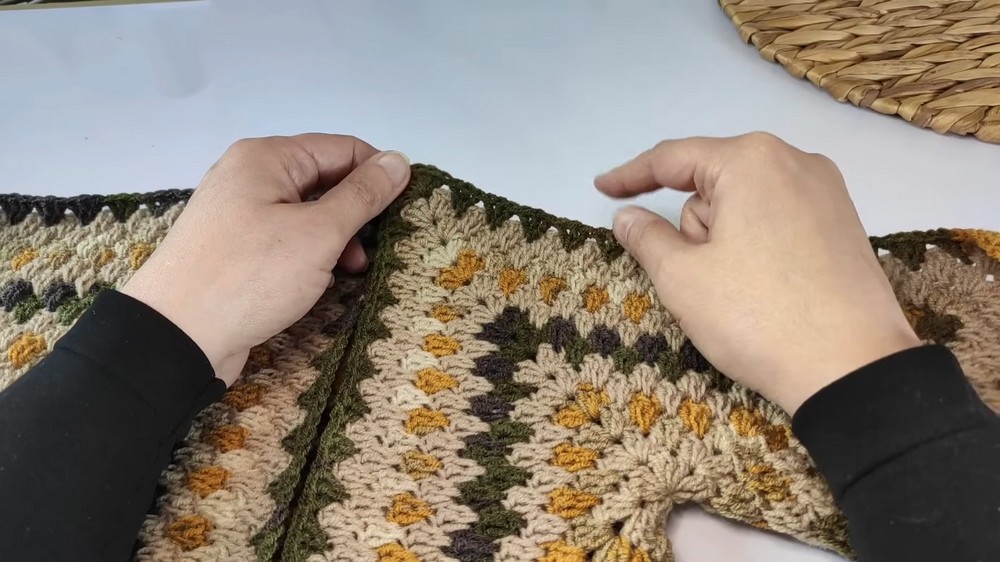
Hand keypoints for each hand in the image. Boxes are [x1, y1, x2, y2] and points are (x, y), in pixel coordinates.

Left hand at [121, 134, 409, 385]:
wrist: (175, 337)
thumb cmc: (251, 276)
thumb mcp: (318, 234)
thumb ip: (362, 195)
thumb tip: (399, 160)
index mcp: (266, 158)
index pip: (342, 149)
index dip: (379, 176)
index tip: (405, 213)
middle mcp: (249, 176)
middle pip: (324, 180)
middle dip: (356, 213)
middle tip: (375, 250)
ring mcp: (238, 213)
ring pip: (307, 214)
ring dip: (337, 239)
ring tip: (352, 271)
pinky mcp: (234, 249)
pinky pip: (286, 239)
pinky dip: (310, 255)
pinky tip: (320, 281)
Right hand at [596, 133, 920, 413]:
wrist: (853, 369)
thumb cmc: (757, 316)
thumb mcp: (683, 278)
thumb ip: (646, 237)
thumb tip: (627, 216)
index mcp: (751, 161)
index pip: (673, 158)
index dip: (630, 176)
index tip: (601, 189)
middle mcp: (794, 161)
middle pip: (712, 185)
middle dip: (694, 228)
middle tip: (701, 281)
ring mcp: (827, 192)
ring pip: (745, 207)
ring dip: (726, 242)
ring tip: (741, 295)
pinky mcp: (845, 225)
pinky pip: (778, 222)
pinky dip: (757, 248)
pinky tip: (767, 289)